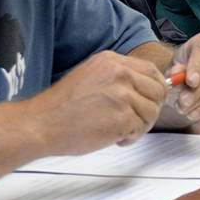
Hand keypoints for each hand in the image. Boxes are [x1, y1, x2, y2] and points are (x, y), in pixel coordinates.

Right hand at [28, 51, 167, 152]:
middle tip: (135, 121)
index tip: (151, 102)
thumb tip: (145, 88)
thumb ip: (117, 78)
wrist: (40, 124)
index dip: (155, 89)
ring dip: (140, 126)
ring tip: (118, 130)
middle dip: (151, 109)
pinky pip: (140, 129)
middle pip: (158, 91)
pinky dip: (129, 138)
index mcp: (112, 61)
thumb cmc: (62, 107)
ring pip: (152, 112)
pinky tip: (112, 138)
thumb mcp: (91, 76)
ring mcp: (123, 94)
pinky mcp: (123, 116)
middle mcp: (120, 73)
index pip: (151, 71)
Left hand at [167, 31, 199, 120]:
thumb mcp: (173, 68)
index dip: (197, 66)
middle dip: (197, 89)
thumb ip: (175, 71)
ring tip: (183, 109)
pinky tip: (194, 113)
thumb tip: (176, 75)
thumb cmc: (182, 70)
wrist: (189, 79)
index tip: (189, 81)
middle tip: (182, 101)